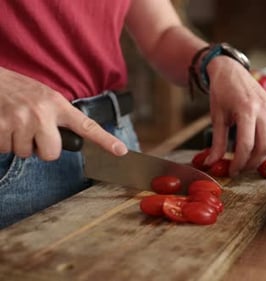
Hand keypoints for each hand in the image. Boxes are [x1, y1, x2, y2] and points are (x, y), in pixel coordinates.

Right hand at [0, 67, 127, 159]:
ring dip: (17, 143)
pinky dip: (2, 141)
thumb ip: (58, 117)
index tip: (121, 151)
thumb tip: (70, 141)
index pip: (86, 126)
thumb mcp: (44, 97)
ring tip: (13, 122)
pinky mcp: (1, 127)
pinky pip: (5, 150)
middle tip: (31, 132)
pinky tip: (1, 124)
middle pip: (52, 153)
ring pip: (25, 153)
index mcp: (57, 104)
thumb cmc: (17, 90)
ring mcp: (21, 120)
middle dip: (41, 149)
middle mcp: (42, 113)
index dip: (105, 140)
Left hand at [204, 57, 265, 175]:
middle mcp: (264, 109)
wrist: (230, 71)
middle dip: (253, 162)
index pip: (246, 145)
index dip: (239, 163)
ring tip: (254, 154)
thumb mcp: (216, 117)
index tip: (233, 171)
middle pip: (265, 146)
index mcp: (246, 110)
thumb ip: (217, 142)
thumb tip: (212, 163)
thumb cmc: (222, 92)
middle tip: (242, 167)